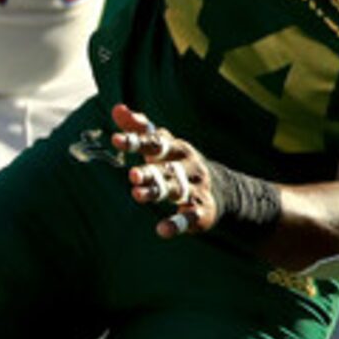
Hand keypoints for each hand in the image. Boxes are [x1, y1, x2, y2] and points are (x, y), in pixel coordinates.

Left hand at [110, 103, 230, 237]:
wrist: (222, 189)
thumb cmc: (180, 164)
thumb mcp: (164, 145)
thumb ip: (140, 128)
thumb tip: (116, 108)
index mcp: (176, 149)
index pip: (155, 142)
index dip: (136, 141)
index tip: (116, 139)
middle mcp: (187, 167)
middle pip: (165, 168)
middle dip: (149, 171)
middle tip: (132, 174)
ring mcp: (195, 189)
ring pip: (175, 190)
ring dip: (157, 192)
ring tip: (137, 194)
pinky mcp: (202, 211)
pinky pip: (190, 217)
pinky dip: (177, 224)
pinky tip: (163, 231)